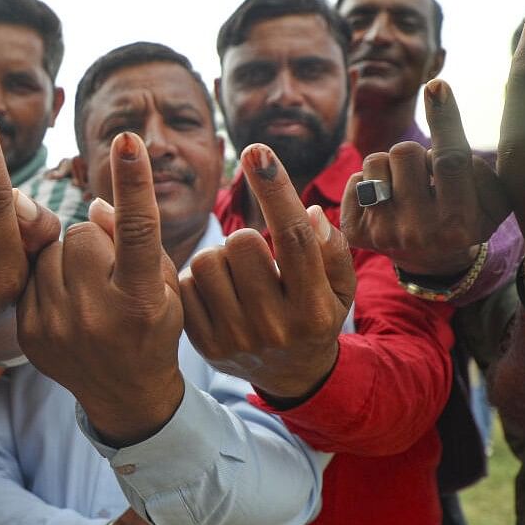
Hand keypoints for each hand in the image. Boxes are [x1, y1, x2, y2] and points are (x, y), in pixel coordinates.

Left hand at [17, 132, 182, 446]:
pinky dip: (48, 277)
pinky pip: (31, 273)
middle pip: (82, 232)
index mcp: (142, 300)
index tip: (127, 140)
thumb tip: (97, 202)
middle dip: (95, 240)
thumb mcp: (163, 286)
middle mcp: (98, 315)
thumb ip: (135, 238)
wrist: (125, 394)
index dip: (133, 181)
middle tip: (107, 269)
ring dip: (68, 256)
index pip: (135, 229)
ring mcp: (58, 326)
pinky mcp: (30, 332)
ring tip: (86, 288)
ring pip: (53, 249)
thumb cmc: (153, 327)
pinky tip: (66, 302)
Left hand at [181, 144, 354, 400]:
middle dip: (246, 238)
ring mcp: (236, 338)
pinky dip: (199, 279)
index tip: (257, 149)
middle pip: (241, 243)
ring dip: (220, 257)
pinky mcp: (203, 344)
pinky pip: (186, 285)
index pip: (293, 239)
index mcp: (313, 309)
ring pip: (208, 261)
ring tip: (236, 276)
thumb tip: (309, 214)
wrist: (289, 375)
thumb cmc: (316, 314)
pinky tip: (218, 293)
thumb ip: (331, 250)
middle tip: (255, 256)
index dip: (274, 188)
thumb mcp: (339, 287)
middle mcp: (275, 327)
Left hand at [341, 81, 510, 275]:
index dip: (445, 118)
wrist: (432, 261)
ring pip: (375, 161)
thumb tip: (439, 99)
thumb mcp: (494, 199)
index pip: (450, 158)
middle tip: (425, 175)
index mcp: (458, 223)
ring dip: (390, 164)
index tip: (437, 85)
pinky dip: (369, 182)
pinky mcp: (355, 233)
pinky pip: (354, 180)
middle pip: (406, 152)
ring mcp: (383, 234)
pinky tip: (386, 201)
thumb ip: (482, 165)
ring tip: (405, 186)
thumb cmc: (468, 217)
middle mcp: (418, 232)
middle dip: (416, 153)